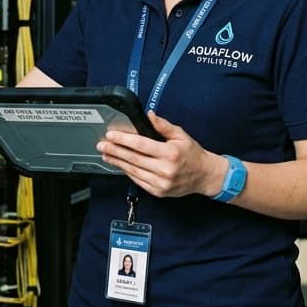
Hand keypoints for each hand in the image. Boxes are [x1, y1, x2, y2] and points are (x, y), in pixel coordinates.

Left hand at [96, 111, 220, 198]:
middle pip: (134, 158)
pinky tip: (120, 165)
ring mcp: (161, 183)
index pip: (141, 145)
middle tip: (102, 144)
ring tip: (106, 154)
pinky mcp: (158, 192)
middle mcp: (165, 170)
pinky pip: (138, 181)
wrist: (205, 176)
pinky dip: (127, 172)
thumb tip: (149, 115)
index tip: (111, 135)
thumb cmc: (193, 154)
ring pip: (133, 171)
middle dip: (115, 150)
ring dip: (117, 162)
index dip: (124, 139)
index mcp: (170, 154)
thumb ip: (163, 125)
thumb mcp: (181, 135)